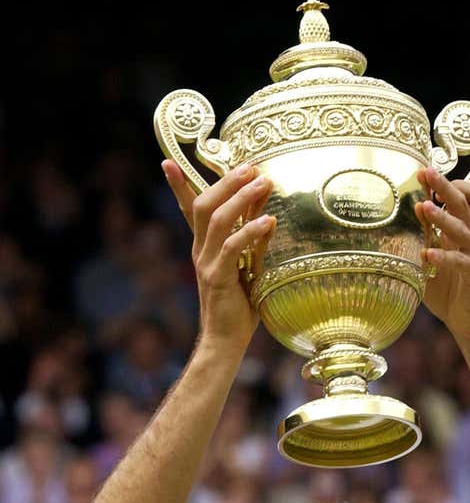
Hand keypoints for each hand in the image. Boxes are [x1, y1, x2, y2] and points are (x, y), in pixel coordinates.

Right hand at [162, 160, 275, 358]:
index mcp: (204, 248)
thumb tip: (268, 215)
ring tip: (263, 182)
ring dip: (240, 198)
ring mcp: (206, 263)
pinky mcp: (217, 277)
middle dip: (226, 181)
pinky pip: (231, 247)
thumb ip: (254, 243)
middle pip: (204, 205)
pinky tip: (268, 221)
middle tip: (250, 165)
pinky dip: (250, 231)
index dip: (179, 186)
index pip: (190, 210)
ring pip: (216, 219)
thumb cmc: (239, 308)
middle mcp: (200, 251)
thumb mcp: (249, 269)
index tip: (168, 162)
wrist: (225, 341)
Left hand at [415, 167, 469, 340]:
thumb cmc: (447, 290)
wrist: (469, 321)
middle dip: (443, 185)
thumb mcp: (426, 262)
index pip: (460, 196)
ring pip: (462, 227)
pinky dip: (443, 257)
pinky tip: (427, 256)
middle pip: (462, 202)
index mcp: (462, 230)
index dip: (444, 183)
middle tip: (426, 172)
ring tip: (422, 209)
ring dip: (441, 217)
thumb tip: (389, 226)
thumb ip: (417, 242)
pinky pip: (460, 261)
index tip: (422, 172)